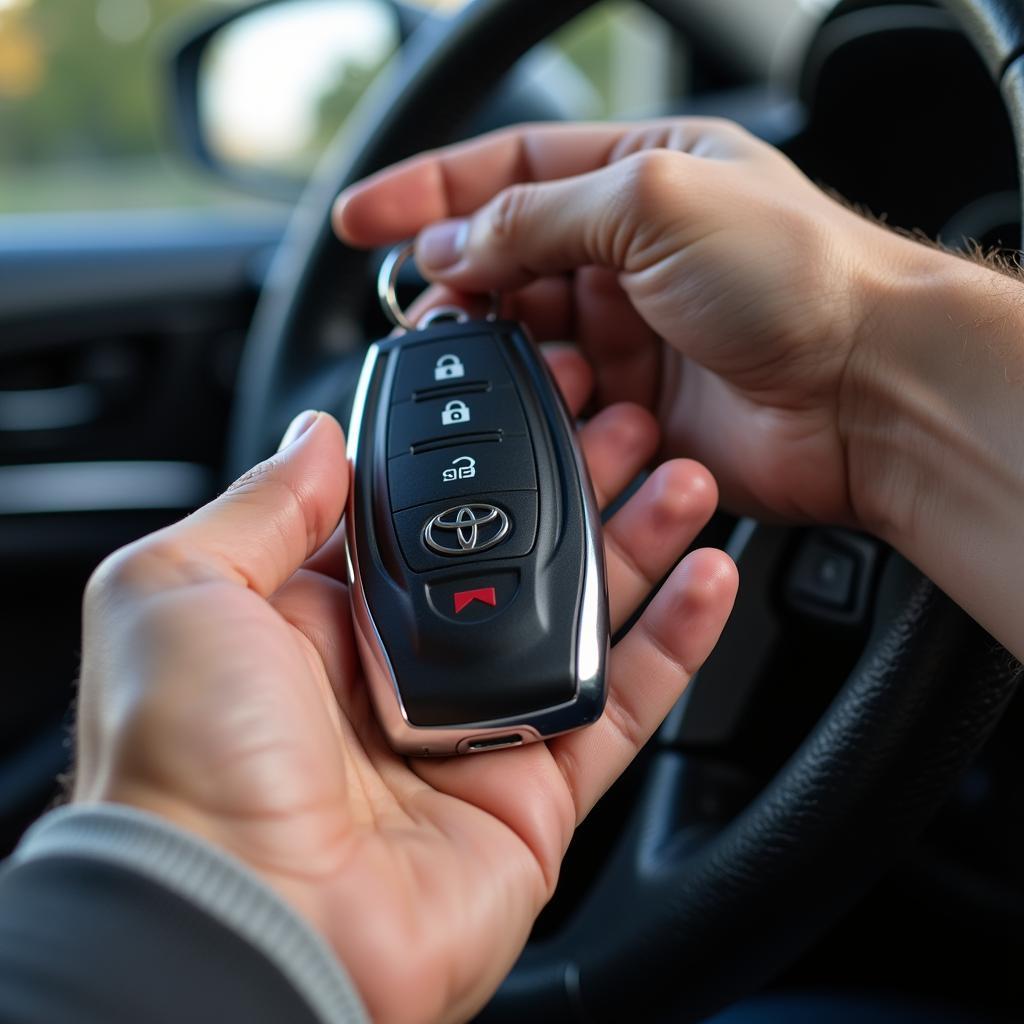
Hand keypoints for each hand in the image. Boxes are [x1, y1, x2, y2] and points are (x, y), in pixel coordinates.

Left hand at [74, 359, 735, 1023]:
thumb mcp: (176, 591)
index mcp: (319, 615)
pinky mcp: (534, 792)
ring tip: (684, 476)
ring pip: (580, 618)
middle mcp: (401, 669)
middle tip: (625, 422)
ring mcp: (474, 729)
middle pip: (515, 554)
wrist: (243, 927)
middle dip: (573, 484)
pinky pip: (620, 705)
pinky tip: (707, 577)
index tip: (526, 396)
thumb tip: (317, 435)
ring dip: (638, 546)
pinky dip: (674, 644)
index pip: (421, 508)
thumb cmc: (183, 773)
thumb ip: (260, 504)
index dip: (477, 451)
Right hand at [334, 119, 937, 527]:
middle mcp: (631, 255)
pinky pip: (555, 403)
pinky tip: (535, 403)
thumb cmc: (798, 276)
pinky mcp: (634, 404)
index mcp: (640, 177)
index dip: (426, 193)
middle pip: (506, 261)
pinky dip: (533, 405)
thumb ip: (539, 217)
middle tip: (426, 310)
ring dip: (493, 350)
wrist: (868, 392)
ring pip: (522, 339)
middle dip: (458, 284)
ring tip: (483, 359)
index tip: (360, 222)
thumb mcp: (654, 199)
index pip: (507, 171)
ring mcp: (630, 334)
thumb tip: (454, 245)